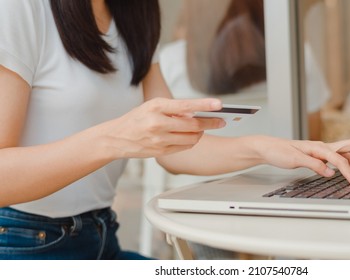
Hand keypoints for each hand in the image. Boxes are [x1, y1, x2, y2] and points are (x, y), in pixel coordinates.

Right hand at [100, 97, 225, 158]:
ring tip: (203, 128)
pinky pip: (184, 147)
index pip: (185, 105)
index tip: (219, 104)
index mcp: (156, 108)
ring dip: (201, 133)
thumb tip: (196, 112)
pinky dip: (191, 141)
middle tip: (221, 121)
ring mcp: (160, 140)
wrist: (116, 138)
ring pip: (191, 138)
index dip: (204, 105)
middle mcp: (158, 124)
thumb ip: (173, 109)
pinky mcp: (161, 152)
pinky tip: (192, 136)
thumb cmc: (137, 119)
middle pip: (193, 125)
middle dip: (210, 123)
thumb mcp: (152, 106)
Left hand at [256, 137, 349, 184]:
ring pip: (346, 150)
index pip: (340, 159)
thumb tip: (330, 172)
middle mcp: (322, 146)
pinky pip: (337, 155)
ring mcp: (320, 149)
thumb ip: (313, 165)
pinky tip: (348, 168)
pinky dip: (347, 160)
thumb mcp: (294, 160)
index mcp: (318, 147)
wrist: (266, 147)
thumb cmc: (278, 151)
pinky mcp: (316, 154)